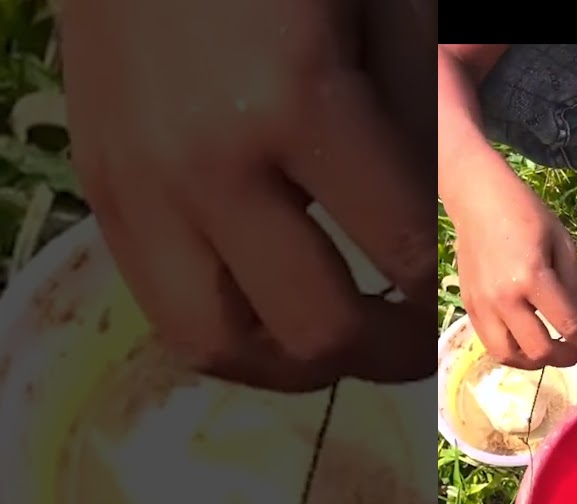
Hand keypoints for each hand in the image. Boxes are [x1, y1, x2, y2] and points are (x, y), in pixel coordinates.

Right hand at [59, 0, 435, 390]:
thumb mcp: (378, 14)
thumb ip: (415, 124)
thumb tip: (428, 234)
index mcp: (299, 107)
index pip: (398, 250)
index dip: (435, 289)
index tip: (445, 290)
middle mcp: (212, 169)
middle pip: (315, 328)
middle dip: (384, 350)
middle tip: (413, 339)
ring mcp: (142, 190)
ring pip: (224, 346)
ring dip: (300, 367)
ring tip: (344, 346)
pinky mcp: (102, 197)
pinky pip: (166, 313)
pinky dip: (233, 340)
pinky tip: (274, 318)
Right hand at [454, 175, 576, 369]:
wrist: (479, 201)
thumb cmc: (527, 215)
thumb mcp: (563, 244)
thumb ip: (574, 288)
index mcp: (532, 277)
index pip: (568, 325)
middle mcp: (504, 298)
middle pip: (539, 350)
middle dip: (565, 357)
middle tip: (576, 349)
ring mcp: (482, 306)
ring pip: (510, 357)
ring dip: (535, 362)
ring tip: (550, 350)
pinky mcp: (469, 307)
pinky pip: (491, 344)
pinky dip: (513, 351)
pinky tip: (527, 340)